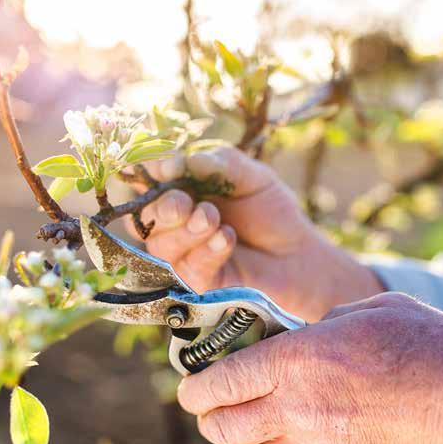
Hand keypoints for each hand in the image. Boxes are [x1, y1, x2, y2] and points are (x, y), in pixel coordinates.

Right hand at [133, 147, 382, 321]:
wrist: (297, 253)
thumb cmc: (272, 212)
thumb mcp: (253, 176)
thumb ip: (221, 163)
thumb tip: (185, 161)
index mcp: (181, 189)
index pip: (149, 179)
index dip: (150, 172)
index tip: (166, 167)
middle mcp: (174, 223)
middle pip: (145, 217)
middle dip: (162, 208)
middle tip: (183, 203)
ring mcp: (182, 255)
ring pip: (161, 244)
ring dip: (186, 231)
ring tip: (214, 219)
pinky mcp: (196, 282)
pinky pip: (187, 268)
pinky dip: (206, 251)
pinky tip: (226, 238)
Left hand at [177, 293, 442, 443]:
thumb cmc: (435, 348)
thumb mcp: (375, 309)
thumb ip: (329, 320)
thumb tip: (310, 331)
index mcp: (299, 359)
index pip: (222, 381)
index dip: (195, 387)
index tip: (189, 388)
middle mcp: (297, 408)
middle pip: (224, 426)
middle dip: (207, 418)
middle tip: (208, 408)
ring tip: (235, 434)